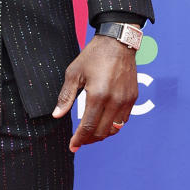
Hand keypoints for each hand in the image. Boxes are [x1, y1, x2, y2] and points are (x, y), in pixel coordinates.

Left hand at [52, 34, 138, 152]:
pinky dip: (112, 126)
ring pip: (114, 128)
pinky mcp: (132, 97)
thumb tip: (57, 115)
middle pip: (101, 132)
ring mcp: (126, 100)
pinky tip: (103, 123)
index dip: (79, 139)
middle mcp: (114, 100)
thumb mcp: (74, 73)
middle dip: (89, 139)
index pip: (88, 127)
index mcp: (97, 95)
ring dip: (101, 134)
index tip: (72, 147)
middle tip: (79, 141)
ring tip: (90, 134)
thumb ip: (66, 97)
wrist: (118, 42)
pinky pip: (123, 120)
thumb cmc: (93, 56)